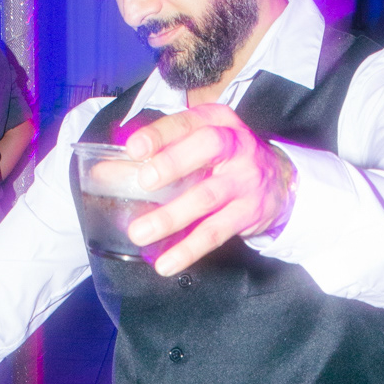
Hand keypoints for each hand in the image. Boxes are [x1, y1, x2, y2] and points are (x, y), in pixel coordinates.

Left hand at [121, 105, 294, 276]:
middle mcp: (236, 144)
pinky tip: (167, 263)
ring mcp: (245, 179)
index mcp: (217, 121)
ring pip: (207, 196)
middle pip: (207, 147)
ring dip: (171, 217)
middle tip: (144, 181)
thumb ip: (157, 154)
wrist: (281, 182)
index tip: (133, 148)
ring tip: (140, 234)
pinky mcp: (249, 212)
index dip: (160, 134)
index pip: (187, 121)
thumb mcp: (199, 144)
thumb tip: (103, 171)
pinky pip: (216, 232)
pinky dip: (189, 249)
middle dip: (174, 163)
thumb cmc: (225, 160)